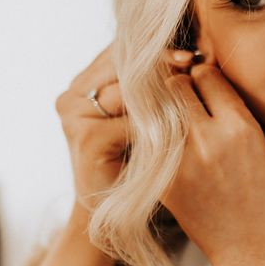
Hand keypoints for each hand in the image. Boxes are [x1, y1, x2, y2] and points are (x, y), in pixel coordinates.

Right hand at [55, 42, 195, 221]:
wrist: (116, 215)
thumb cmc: (138, 161)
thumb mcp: (144, 114)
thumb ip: (151, 83)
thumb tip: (193, 53)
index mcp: (82, 84)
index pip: (120, 52)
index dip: (156, 50)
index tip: (191, 52)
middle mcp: (71, 96)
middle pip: (122, 65)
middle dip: (162, 63)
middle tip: (193, 61)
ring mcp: (74, 117)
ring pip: (129, 90)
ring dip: (164, 91)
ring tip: (193, 90)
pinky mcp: (87, 139)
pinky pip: (134, 120)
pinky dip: (159, 123)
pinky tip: (181, 126)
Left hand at [160, 63, 264, 265]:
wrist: (254, 250)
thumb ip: (239, 112)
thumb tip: (212, 83)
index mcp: (240, 126)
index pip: (206, 74)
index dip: (205, 75)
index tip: (204, 82)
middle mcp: (207, 139)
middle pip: (175, 86)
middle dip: (180, 87)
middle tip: (185, 97)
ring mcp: (180, 162)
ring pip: (156, 113)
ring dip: (164, 112)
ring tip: (173, 120)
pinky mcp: (163, 183)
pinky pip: (150, 145)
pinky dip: (157, 140)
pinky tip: (169, 147)